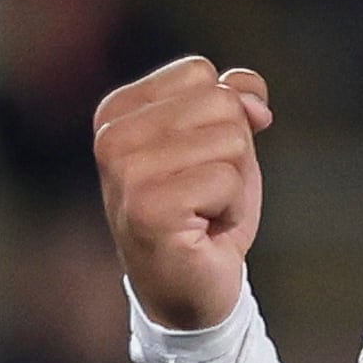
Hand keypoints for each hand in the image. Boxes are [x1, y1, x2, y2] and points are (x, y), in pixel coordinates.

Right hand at [93, 57, 274, 332]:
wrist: (190, 289)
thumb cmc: (205, 212)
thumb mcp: (225, 143)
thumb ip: (236, 98)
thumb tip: (251, 95)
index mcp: (117, 111)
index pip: (201, 73)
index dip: (224, 119)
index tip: (198, 162)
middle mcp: (111, 137)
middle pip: (220, 103)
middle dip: (234, 152)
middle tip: (206, 193)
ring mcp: (124, 173)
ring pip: (231, 140)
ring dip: (235, 184)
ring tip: (203, 211)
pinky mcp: (148, 207)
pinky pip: (228, 179)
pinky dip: (232, 209)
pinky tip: (203, 231)